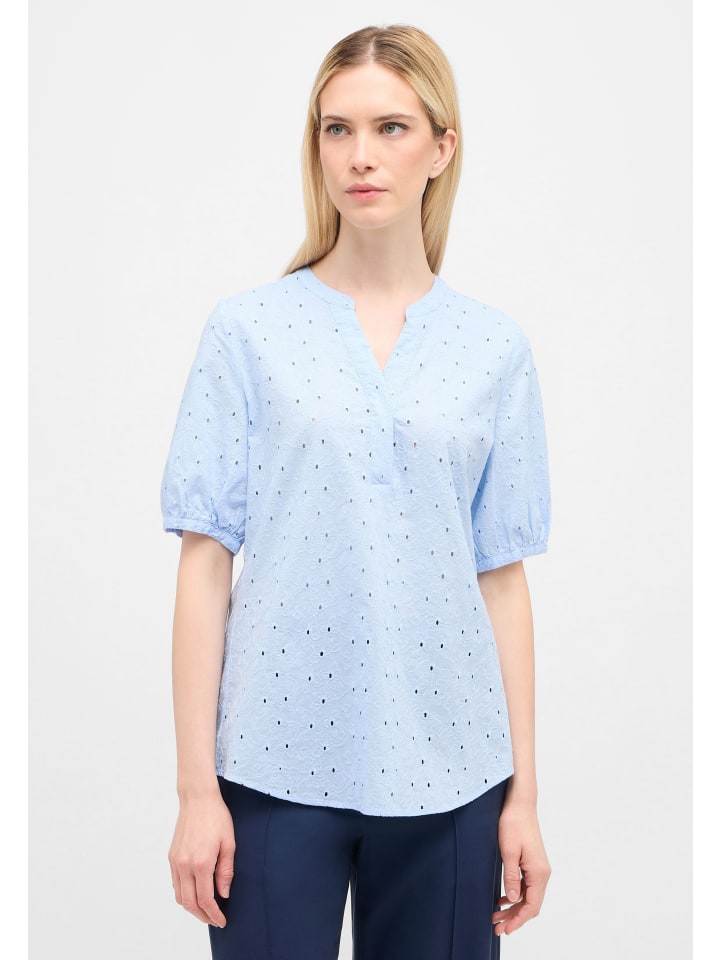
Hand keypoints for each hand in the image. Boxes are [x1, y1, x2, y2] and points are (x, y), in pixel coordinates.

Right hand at [169, 792, 235, 926]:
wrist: (198, 798)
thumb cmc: (216, 817)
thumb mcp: (229, 843)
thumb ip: (226, 871)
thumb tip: (223, 894)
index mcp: (201, 863)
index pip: (206, 900)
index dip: (214, 914)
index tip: (222, 921)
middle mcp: (185, 865)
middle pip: (190, 903)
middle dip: (202, 916)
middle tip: (215, 919)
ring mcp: (175, 861)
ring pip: (180, 896)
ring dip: (192, 907)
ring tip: (206, 910)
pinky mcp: (172, 857)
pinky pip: (175, 883)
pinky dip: (184, 894)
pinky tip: (195, 893)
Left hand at [492, 800, 550, 935]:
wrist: (519, 804)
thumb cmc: (513, 823)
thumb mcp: (508, 851)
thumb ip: (512, 877)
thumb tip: (514, 900)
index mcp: (539, 872)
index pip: (532, 906)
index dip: (518, 920)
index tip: (505, 929)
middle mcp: (542, 872)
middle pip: (531, 904)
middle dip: (515, 917)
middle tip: (496, 927)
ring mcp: (538, 868)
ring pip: (528, 896)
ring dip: (514, 907)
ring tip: (496, 916)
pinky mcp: (532, 862)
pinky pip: (526, 886)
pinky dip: (515, 895)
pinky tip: (503, 899)